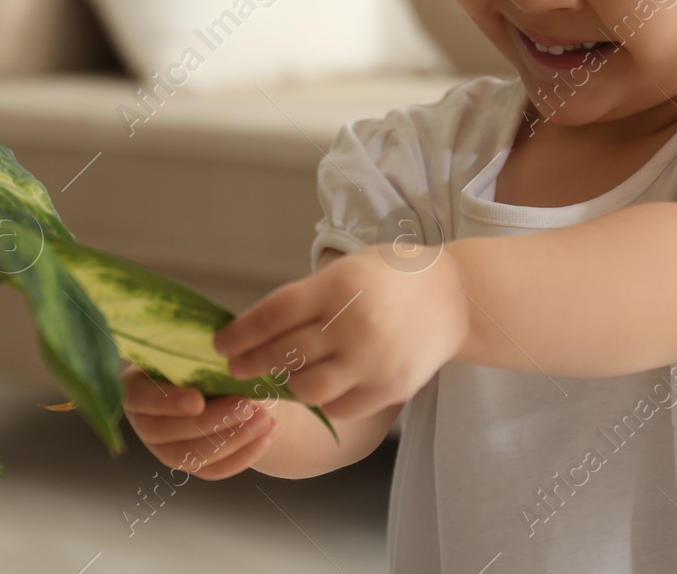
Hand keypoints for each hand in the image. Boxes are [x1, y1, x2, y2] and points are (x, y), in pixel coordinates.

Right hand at [120, 361, 279, 480]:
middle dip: (210, 421)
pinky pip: (215, 469)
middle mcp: (144, 421)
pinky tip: (267, 434)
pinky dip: (244, 454)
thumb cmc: (208, 357)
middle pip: (167, 432)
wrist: (229, 382)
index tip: (198, 400)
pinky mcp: (191, 465)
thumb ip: (205, 359)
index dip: (166, 402)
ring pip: (191, 455)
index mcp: (136, 385)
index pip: (139, 397)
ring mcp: (164, 448)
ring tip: (263, 419)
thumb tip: (229, 362)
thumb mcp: (204, 351)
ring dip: (232, 440)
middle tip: (245, 406)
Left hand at [211, 245, 466, 420]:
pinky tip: (315, 387)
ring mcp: (373, 362)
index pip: (273, 315)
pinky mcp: (389, 389)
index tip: (221, 344)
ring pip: (308, 388)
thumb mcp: (345, 269)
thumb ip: (306, 298)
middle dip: (252, 363)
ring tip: (277, 377)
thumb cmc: (389, 276)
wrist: (454, 298)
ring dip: (286, 384)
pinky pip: (339, 406)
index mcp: (338, 287)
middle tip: (236, 367)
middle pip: (285, 354)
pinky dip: (322, 400)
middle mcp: (354, 326)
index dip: (241, 333)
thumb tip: (254, 329)